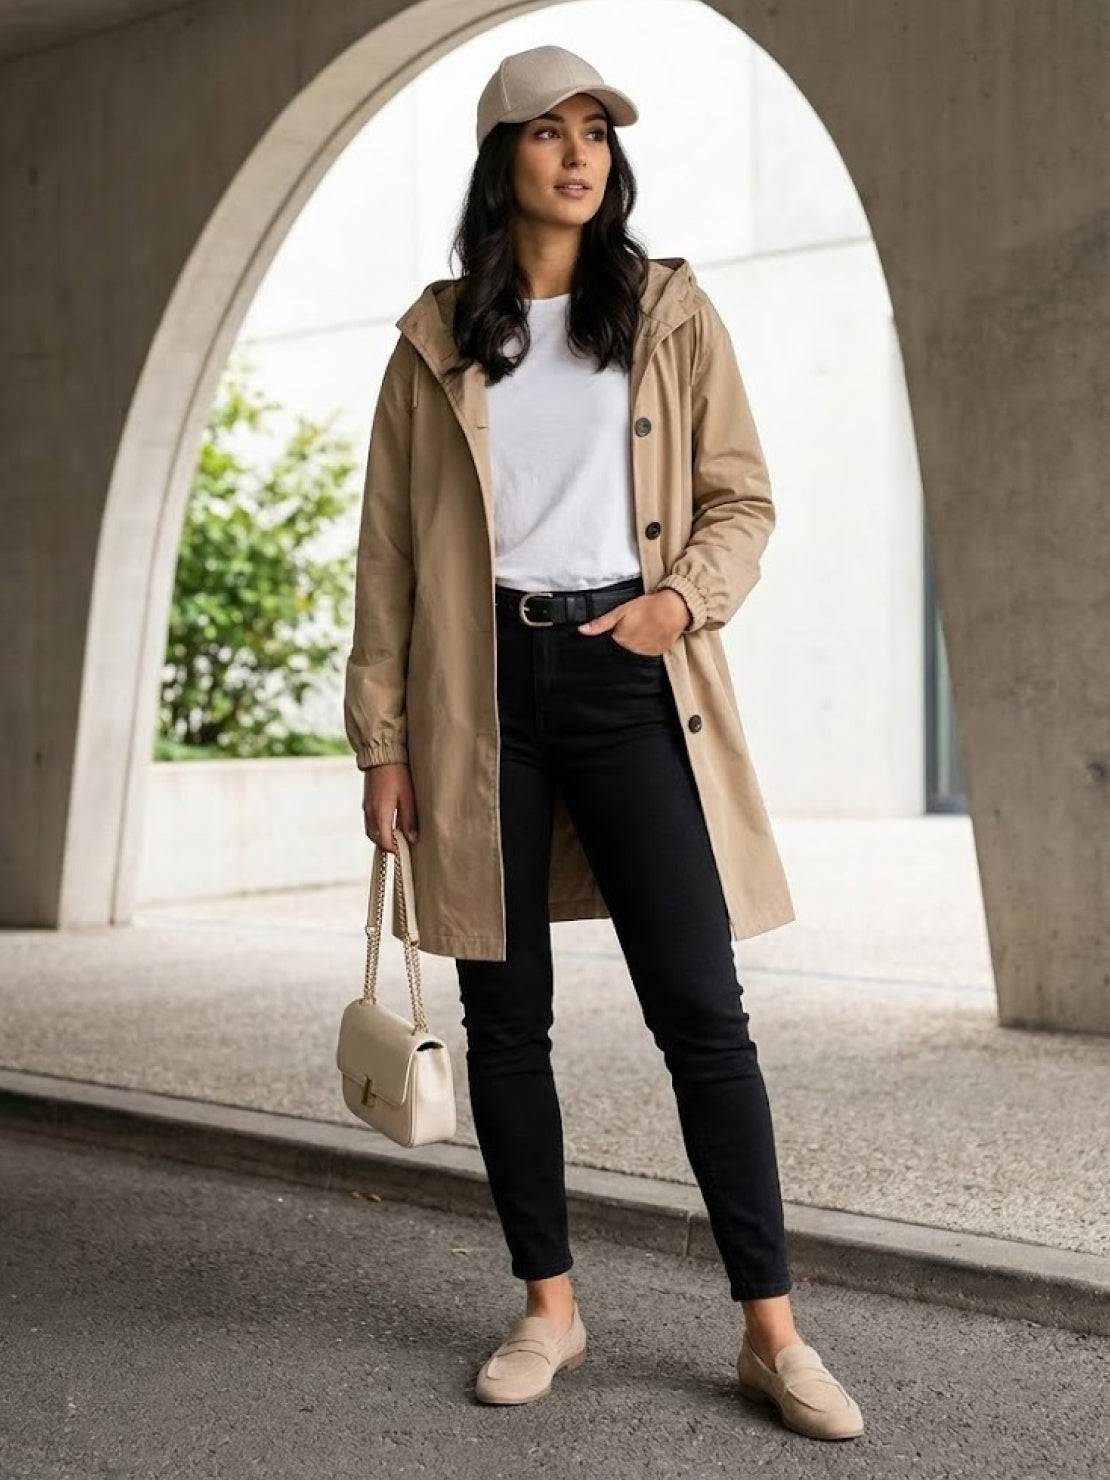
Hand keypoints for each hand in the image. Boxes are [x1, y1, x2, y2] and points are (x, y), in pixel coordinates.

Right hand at [362, 762, 418, 851]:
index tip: (403, 852)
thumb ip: (409, 819)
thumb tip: (412, 839)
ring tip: (395, 837)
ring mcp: (366, 808)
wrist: (381, 756)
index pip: (384, 841)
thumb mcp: (408, 797)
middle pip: (375, 838)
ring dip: (381, 837)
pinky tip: (388, 824)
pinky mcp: (366, 802)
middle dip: (386, 845)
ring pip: (371, 831)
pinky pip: (369, 822)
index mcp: (381, 813)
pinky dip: (377, 828)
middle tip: (400, 847)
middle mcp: (370, 813)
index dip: (394, 849)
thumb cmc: (397, 774)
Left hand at [576, 588, 690, 655]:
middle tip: (636, 624)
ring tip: (645, 627)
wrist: (674, 608)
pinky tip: (653, 633)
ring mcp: (645, 653)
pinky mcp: (657, 652)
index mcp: (620, 639)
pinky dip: (649, 644)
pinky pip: (648, 651)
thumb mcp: (621, 611)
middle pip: (623, 647)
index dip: (616, 633)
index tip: (623, 626)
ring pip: (635, 650)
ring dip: (638, 642)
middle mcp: (632, 650)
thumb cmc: (647, 606)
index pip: (612, 643)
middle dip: (626, 637)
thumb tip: (581, 631)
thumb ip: (601, 623)